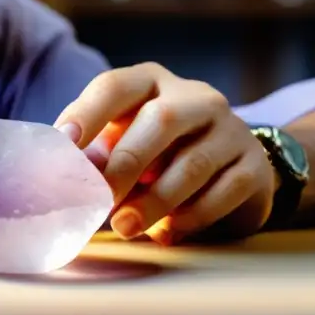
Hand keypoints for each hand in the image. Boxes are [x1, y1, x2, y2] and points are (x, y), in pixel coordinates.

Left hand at [54, 63, 277, 244]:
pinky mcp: (254, 166)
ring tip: (125, 226)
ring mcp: (230, 129)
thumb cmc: (158, 152)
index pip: (115, 86)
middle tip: (99, 200)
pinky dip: (191, 216)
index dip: (87, 113)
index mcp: (150, 82)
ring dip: (154, 200)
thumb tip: (60, 177)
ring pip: (192, 163)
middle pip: (160, 121)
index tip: (64, 143)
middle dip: (124, 164)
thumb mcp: (124, 141)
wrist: (233, 166)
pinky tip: (167, 232)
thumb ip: (96, 152)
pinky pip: (223, 191)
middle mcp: (194, 97)